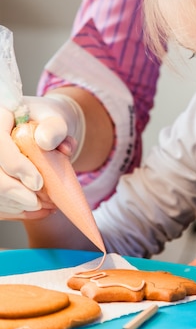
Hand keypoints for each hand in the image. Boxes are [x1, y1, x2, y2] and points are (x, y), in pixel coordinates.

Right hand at [0, 94, 84, 217]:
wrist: (47, 133)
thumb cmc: (50, 126)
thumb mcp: (57, 121)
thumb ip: (55, 128)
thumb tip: (46, 142)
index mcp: (1, 116)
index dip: (15, 165)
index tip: (38, 182)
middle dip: (13, 192)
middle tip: (38, 203)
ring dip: (16, 204)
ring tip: (44, 207)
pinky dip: (15, 210)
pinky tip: (37, 212)